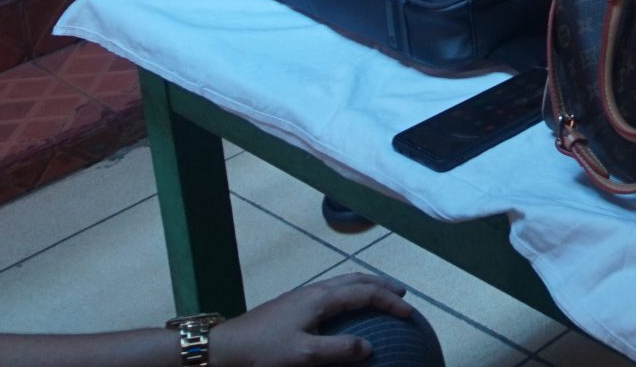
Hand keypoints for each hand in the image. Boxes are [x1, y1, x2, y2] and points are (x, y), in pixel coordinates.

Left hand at [210, 274, 416, 365]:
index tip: (409, 312)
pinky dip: (351, 291)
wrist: (226, 346)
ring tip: (381, 294)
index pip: (366, 293)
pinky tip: (347, 306)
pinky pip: (333, 289)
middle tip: (403, 293)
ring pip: (344, 281)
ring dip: (367, 285)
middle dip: (383, 284)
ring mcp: (304, 294)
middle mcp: (316, 290)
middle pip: (357, 279)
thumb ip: (340, 349)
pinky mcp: (294, 303)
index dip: (390, 301)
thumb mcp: (304, 355)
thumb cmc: (264, 351)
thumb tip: (370, 347)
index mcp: (322, 298)